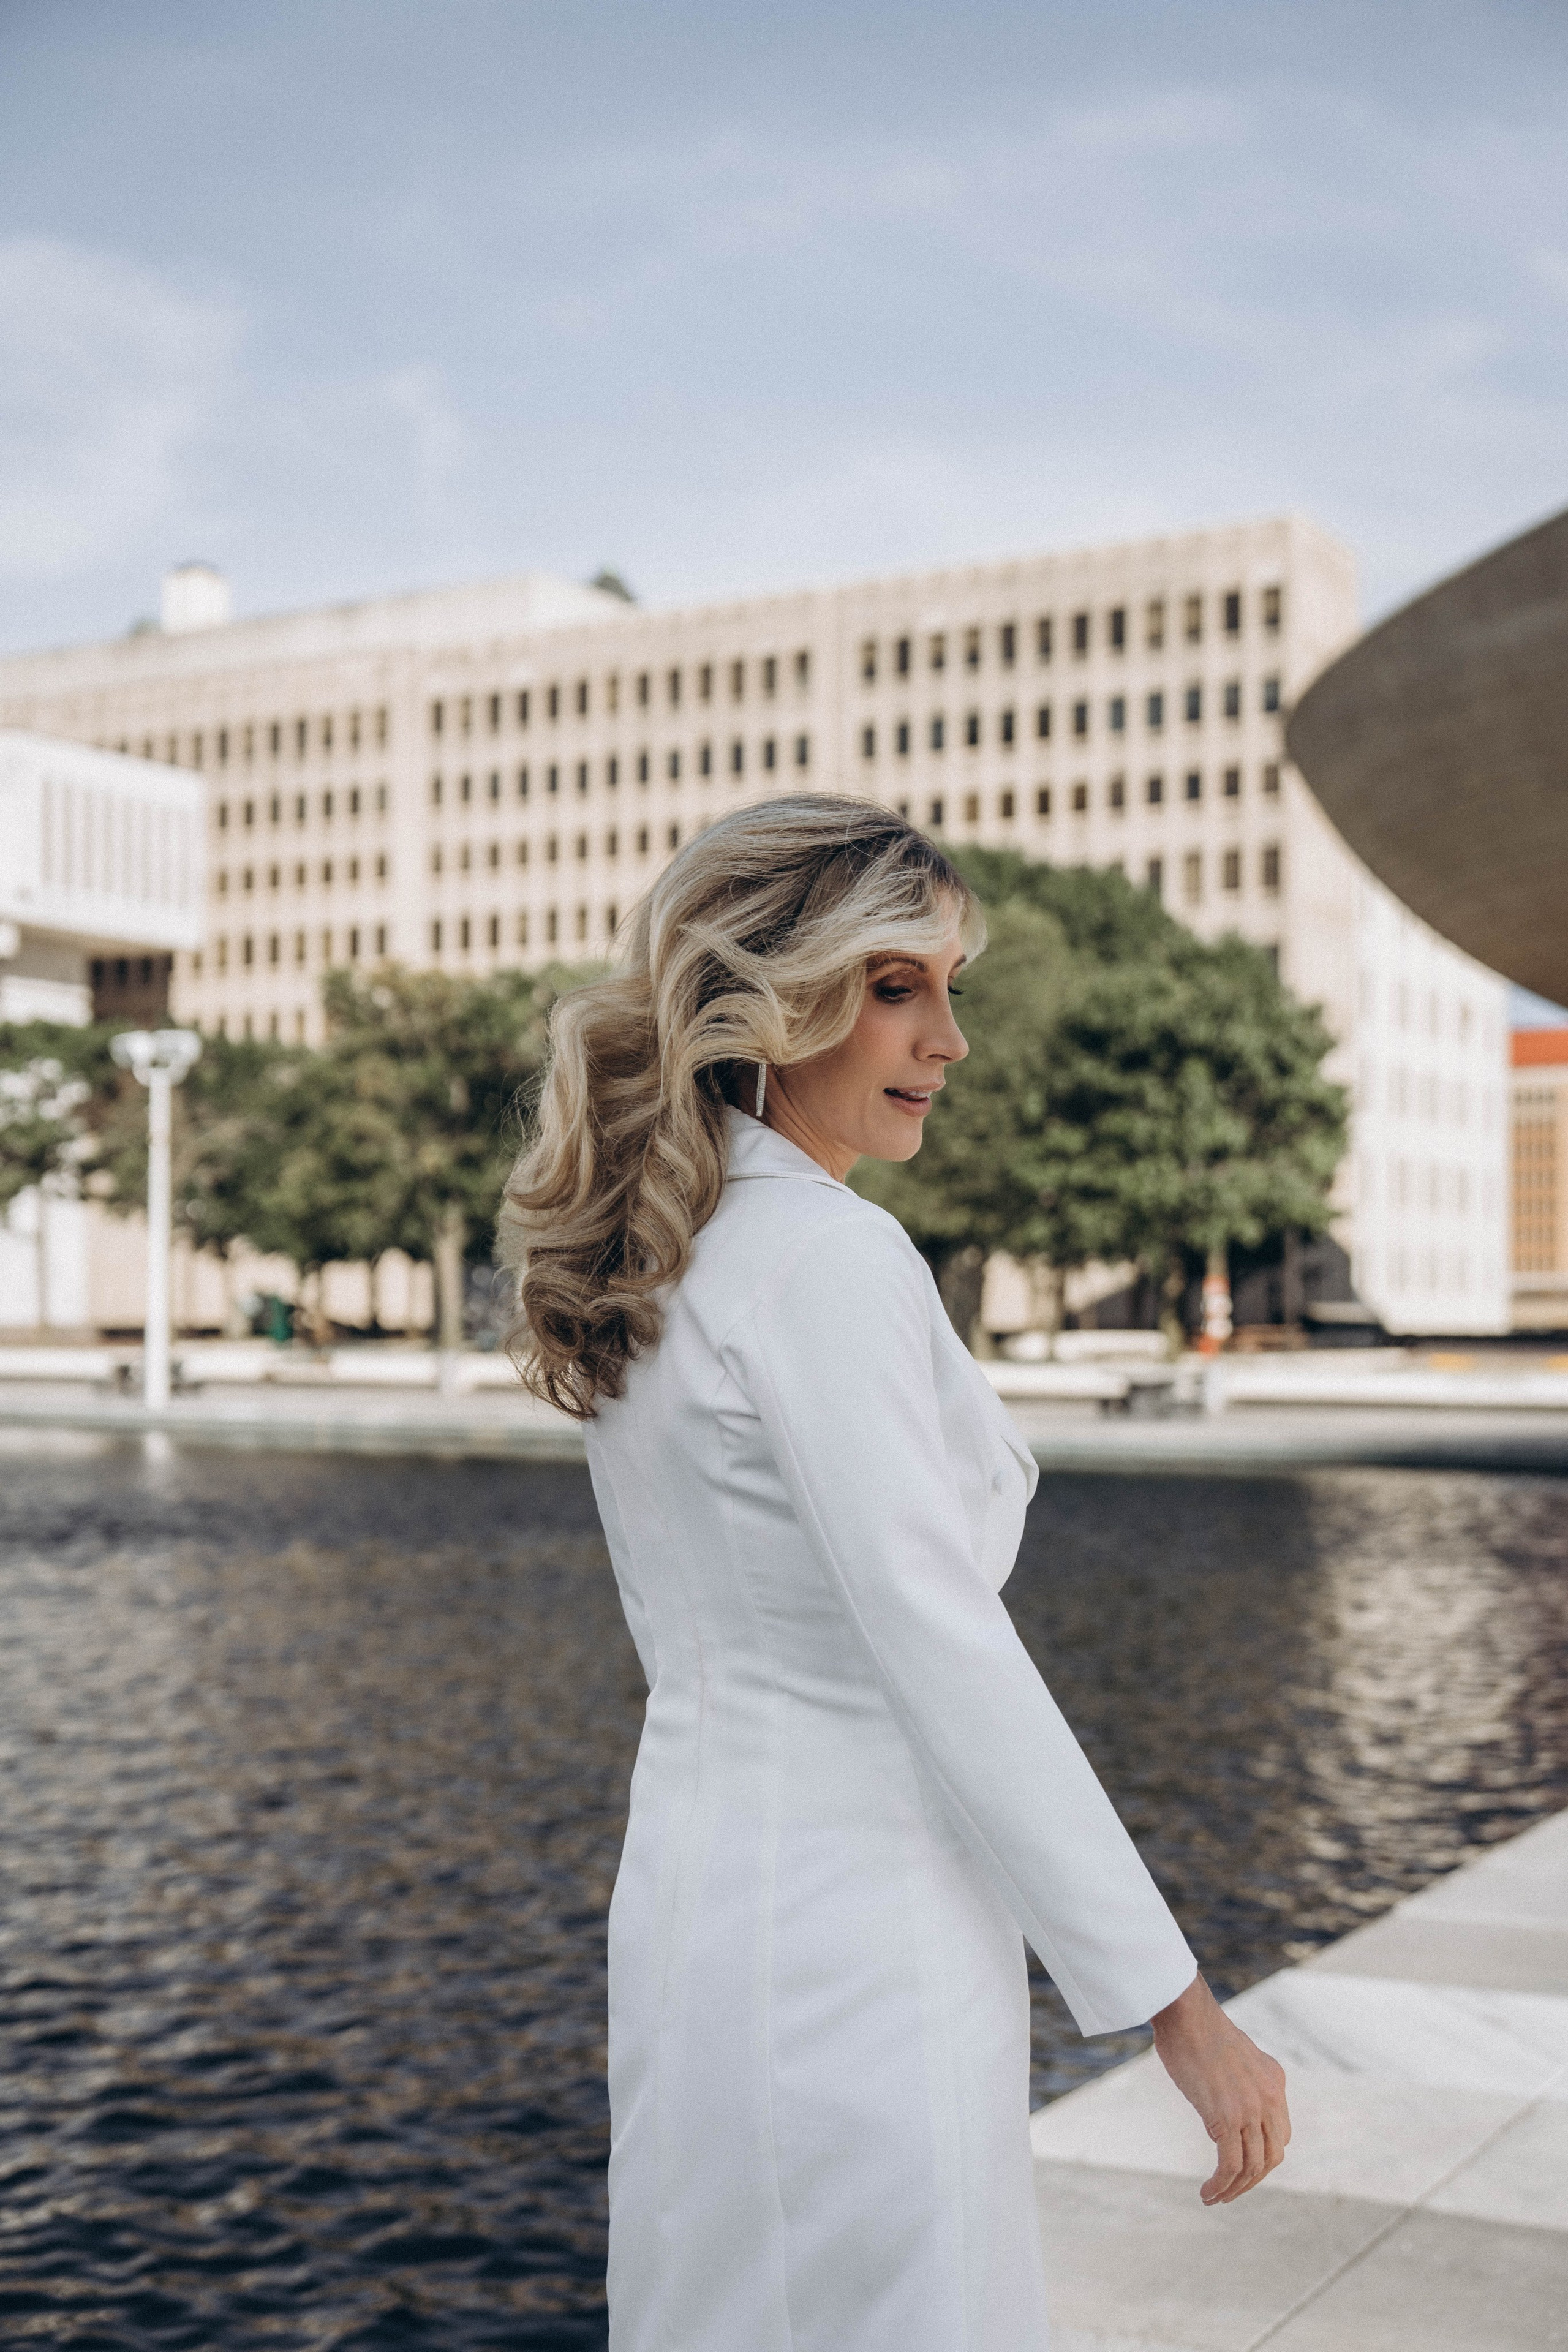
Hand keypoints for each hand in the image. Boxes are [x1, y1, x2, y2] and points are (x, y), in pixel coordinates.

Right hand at [1151, 1973, 1289, 2204]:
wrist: (1186, 2012)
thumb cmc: (1198, 2028)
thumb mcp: (1235, 2057)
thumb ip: (1241, 2082)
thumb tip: (1225, 2110)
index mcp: (1275, 2081)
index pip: (1279, 2136)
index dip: (1262, 2158)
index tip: (1240, 2166)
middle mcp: (1270, 2098)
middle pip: (1272, 2158)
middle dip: (1252, 2181)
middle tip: (1230, 2191)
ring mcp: (1250, 2109)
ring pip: (1252, 2167)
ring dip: (1234, 2190)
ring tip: (1214, 2198)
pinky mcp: (1226, 2117)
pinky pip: (1230, 2165)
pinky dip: (1221, 2186)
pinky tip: (1207, 2192)